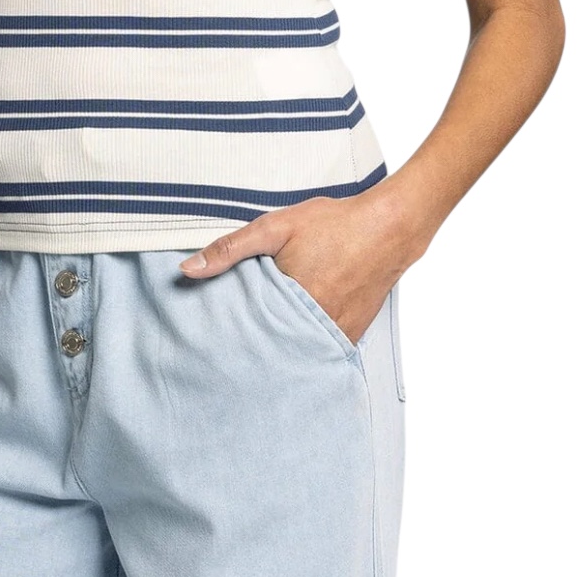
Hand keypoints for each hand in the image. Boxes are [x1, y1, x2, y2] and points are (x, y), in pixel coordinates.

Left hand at [178, 184, 417, 345]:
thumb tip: (187, 270)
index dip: (227, 335)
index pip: (245, 333)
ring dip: (277, 348)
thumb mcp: (276, 227)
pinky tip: (290, 335)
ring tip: (254, 346)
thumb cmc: (333, 225)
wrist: (389, 229)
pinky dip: (303, 344)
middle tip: (225, 349)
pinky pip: (319, 348)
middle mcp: (313, 328)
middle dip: (249, 348)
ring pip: (294, 352)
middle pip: (269, 348)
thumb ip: (232, 249)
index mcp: (290, 305)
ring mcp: (334, 336)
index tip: (207, 340)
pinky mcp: (349, 335)